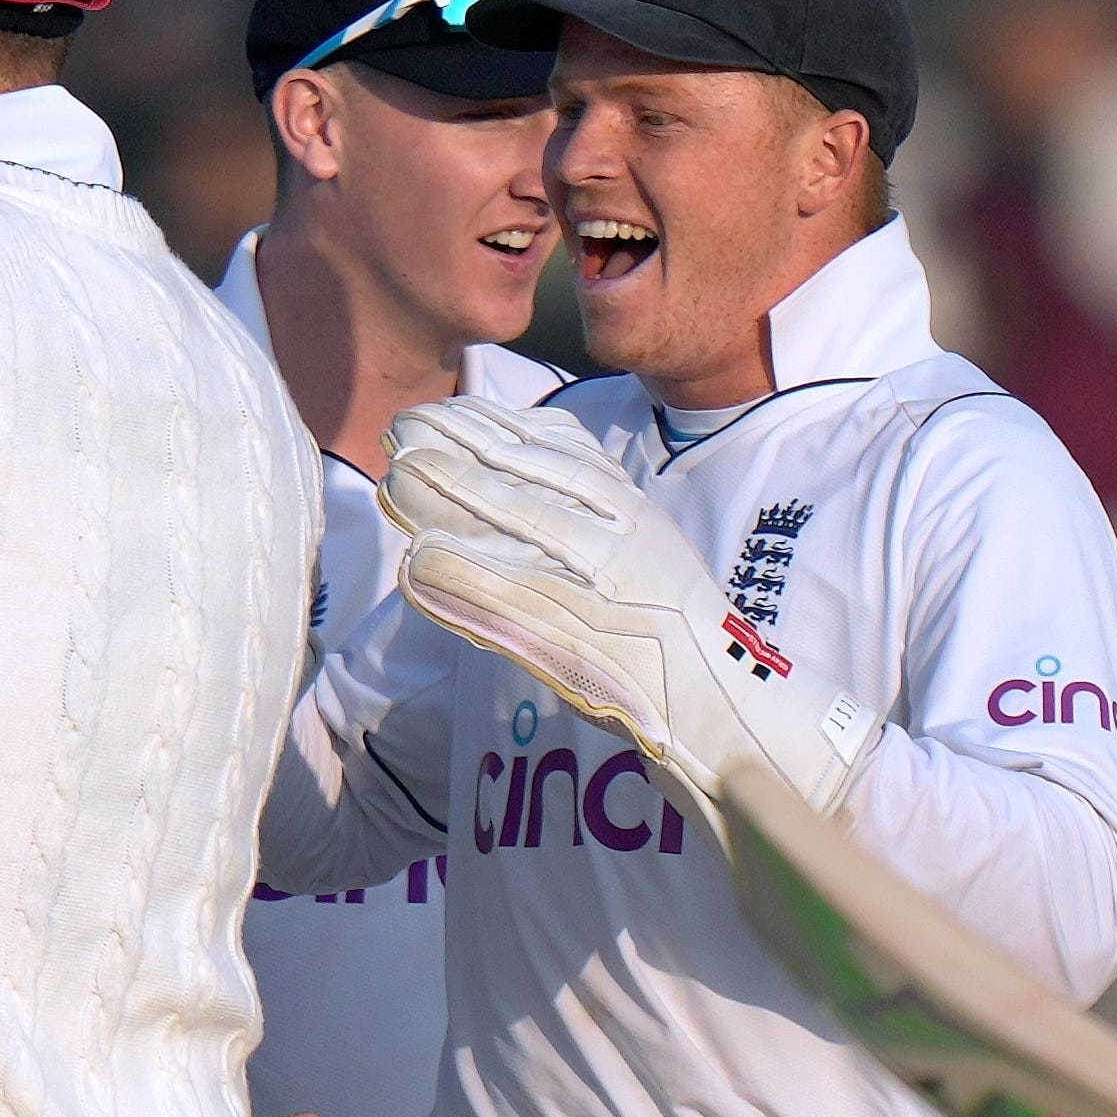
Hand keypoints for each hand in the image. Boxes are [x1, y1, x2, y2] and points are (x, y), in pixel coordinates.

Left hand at [378, 400, 881, 838]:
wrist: (721, 706)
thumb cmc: (674, 633)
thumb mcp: (646, 546)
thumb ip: (595, 506)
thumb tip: (527, 458)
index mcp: (635, 509)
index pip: (555, 446)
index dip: (490, 423)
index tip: (442, 410)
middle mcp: (622, 535)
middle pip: (527, 472)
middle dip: (455, 445)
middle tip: (402, 428)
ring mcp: (605, 584)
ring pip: (516, 521)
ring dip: (448, 496)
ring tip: (396, 479)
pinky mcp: (584, 637)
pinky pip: (512, 598)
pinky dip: (463, 578)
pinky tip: (418, 561)